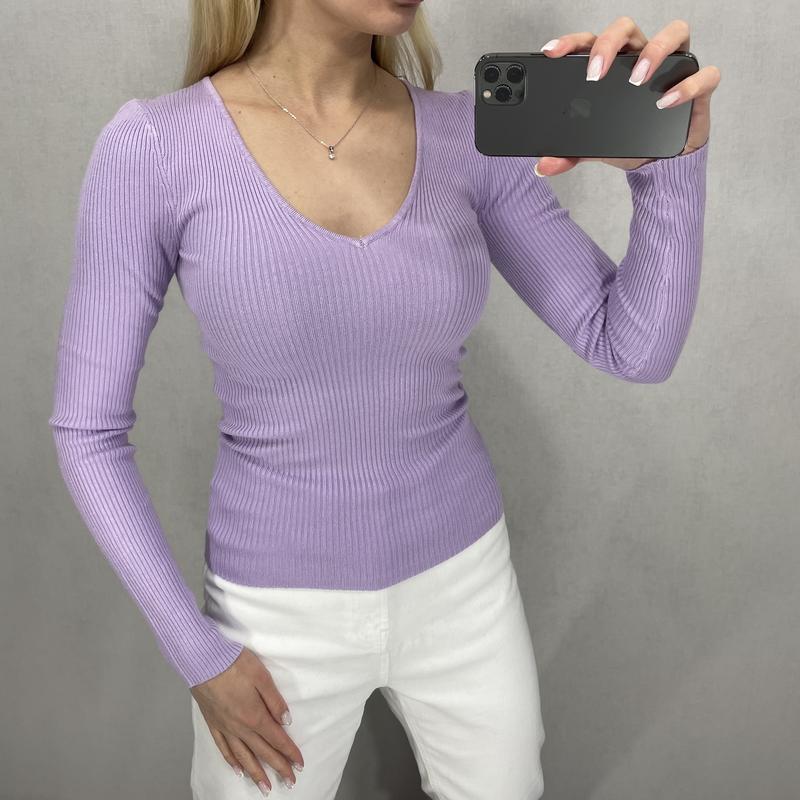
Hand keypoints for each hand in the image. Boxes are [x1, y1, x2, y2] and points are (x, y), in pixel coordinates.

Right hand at [190, 647, 303, 793]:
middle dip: (278, 767)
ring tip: (265, 787)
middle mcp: (240, 727)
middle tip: (290, 782)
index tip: (300, 765)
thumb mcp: (262, 677)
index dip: (290, 753)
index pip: (277, 739)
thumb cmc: (234, 664)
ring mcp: (225, 727)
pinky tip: (238, 770)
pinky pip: (224, 748)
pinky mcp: (213, 723)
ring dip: (256, 773)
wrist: (203, 660)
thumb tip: (286, 721)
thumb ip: (275, 701)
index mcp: (255, 716)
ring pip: (243, 756)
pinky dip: (232, 761)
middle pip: (263, 752)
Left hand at [536, 16, 720, 174]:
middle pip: (627, 28)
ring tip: (638, 79)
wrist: (659, 162)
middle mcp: (642, 56)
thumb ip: (569, 155)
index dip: (572, 41)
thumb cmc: (629, 139)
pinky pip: (704, 74)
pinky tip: (666, 102)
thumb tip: (544, 166)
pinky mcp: (698, 86)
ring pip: (674, 32)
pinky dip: (688, 85)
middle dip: (608, 44)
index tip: (552, 52)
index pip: (591, 41)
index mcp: (614, 64)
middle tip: (595, 73)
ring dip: (654, 50)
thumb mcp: (593, 148)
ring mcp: (673, 67)